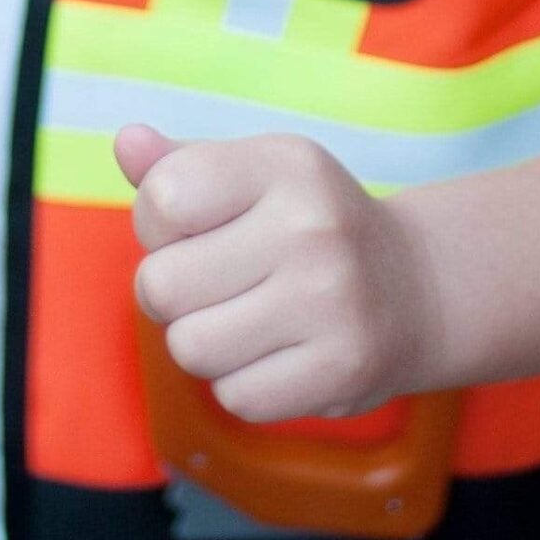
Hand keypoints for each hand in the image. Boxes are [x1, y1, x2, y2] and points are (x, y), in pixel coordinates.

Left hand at [118, 123, 433, 421]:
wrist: (414, 289)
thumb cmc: (306, 223)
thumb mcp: (254, 174)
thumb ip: (180, 163)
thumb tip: (126, 142)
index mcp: (283, 165)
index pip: (164, 198)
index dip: (156, 224)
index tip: (191, 230)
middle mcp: (311, 228)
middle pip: (162, 285)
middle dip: (169, 292)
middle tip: (212, 283)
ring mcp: (331, 303)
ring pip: (190, 348)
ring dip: (201, 342)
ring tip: (241, 318)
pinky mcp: (340, 372)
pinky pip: (234, 397)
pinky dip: (240, 383)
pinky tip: (275, 353)